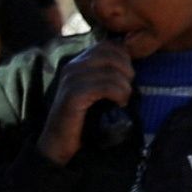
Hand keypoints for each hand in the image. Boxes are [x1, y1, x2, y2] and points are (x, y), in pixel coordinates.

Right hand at [36, 42, 133, 165]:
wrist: (59, 145)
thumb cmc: (81, 121)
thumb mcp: (95, 94)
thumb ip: (106, 77)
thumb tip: (132, 68)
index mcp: (77, 63)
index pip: (108, 46)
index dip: (125, 58)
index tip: (128, 78)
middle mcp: (72, 67)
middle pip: (111, 54)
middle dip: (126, 71)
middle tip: (128, 89)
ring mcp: (71, 80)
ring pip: (111, 70)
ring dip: (124, 86)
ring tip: (124, 99)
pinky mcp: (74, 95)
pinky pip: (106, 86)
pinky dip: (119, 94)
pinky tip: (120, 104)